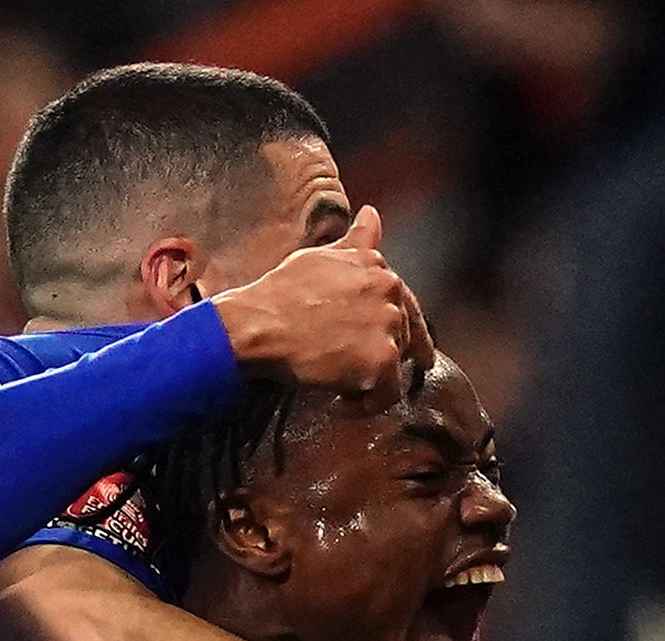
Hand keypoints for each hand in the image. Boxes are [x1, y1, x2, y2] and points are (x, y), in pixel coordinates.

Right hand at [210, 206, 431, 396]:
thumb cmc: (279, 294)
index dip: (403, 329)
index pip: (404, 302)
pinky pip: (388, 395)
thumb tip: (372, 213)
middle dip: (379, 355)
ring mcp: (389, 325)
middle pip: (403, 336)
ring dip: (369, 379)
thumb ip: (356, 242)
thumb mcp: (320, 257)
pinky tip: (340, 402)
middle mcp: (390, 290)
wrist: (258, 325)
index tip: (405, 351)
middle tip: (347, 369)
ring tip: (335, 382)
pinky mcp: (382, 360)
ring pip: (396, 366)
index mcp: (378, 266)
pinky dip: (366, 404)